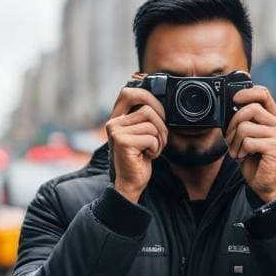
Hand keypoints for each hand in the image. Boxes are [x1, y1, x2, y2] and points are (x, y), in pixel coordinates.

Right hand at [106, 81, 167, 203]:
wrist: (131, 183)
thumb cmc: (139, 158)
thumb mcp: (142, 133)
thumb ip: (145, 117)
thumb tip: (160, 99)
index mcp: (117, 117)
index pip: (129, 92)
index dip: (149, 97)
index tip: (160, 112)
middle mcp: (113, 122)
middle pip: (147, 108)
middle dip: (161, 124)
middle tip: (160, 138)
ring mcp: (116, 132)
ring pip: (152, 124)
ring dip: (160, 140)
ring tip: (152, 150)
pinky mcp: (123, 142)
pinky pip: (151, 138)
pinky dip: (156, 149)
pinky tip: (147, 156)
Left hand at [224, 85, 275, 203]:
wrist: (265, 186)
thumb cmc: (255, 161)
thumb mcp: (248, 137)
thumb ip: (244, 121)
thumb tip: (228, 108)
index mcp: (275, 118)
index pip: (263, 93)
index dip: (246, 92)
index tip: (233, 99)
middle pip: (251, 109)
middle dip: (233, 123)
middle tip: (230, 139)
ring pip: (245, 127)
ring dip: (234, 142)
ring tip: (238, 152)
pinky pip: (248, 141)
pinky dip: (240, 151)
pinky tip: (244, 157)